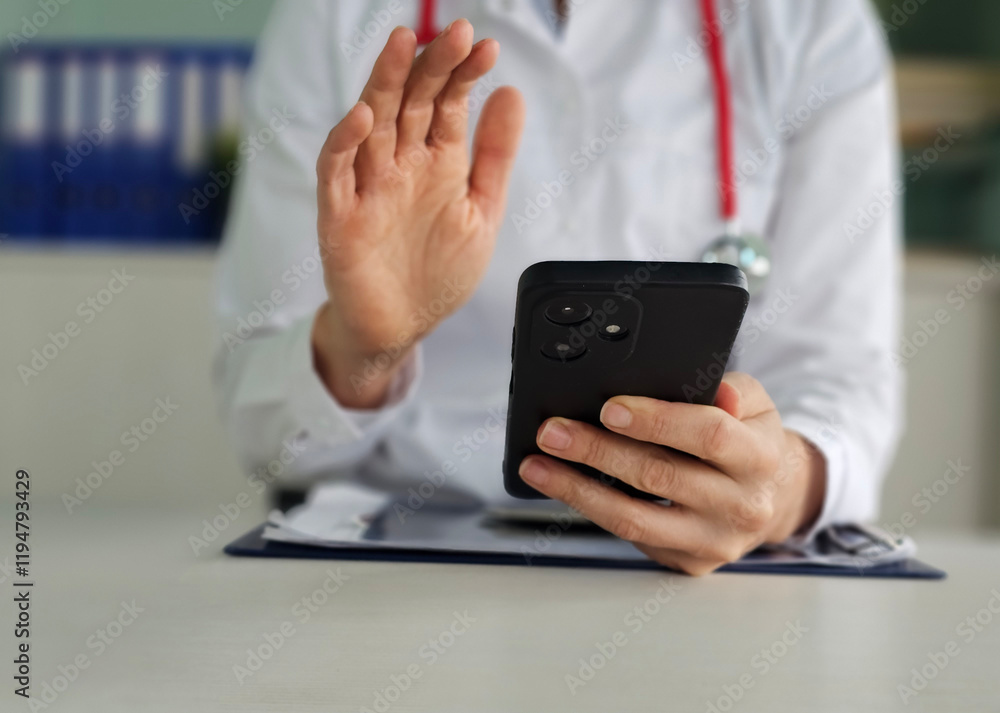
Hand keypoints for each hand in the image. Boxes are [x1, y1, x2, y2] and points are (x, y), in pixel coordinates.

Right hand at [312, 21, 524, 406]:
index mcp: (435, 163)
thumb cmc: (436, 273)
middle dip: (430, 66)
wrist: (401, 329)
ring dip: (384, 84)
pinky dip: (345, 144)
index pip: (445, 103)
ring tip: (403, 45)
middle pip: (410, 102)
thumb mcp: (481, 211)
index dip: (463, 74)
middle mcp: (400, 166)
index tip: (486, 47)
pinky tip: (362, 117)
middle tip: (455, 32)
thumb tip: (510, 93)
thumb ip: (494, 156)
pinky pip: (337, 173)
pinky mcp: (340, 216)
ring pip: (371, 124)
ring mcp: (368, 187)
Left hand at [518, 373, 826, 574]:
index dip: (656, 420)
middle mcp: (741, 505)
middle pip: (659, 476)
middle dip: (597, 451)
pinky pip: (630, 536)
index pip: (708, 434)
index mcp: (760, 457)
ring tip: (537, 465)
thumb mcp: (755, 404)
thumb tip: (714, 388)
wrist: (774, 497)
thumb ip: (733, 389)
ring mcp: (713, 541)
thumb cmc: (750, 440)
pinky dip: (590, 509)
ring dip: (577, 490)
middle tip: (552, 432)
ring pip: (634, 518)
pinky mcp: (688, 562)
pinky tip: (562, 486)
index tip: (609, 408)